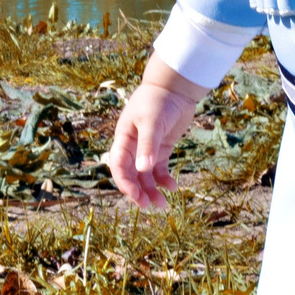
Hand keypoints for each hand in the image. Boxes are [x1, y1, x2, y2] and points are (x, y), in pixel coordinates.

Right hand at [105, 57, 207, 210]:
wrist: (175, 88)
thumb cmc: (157, 100)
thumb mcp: (151, 122)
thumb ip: (148, 146)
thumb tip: (143, 170)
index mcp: (124, 139)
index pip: (118, 166)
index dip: (124, 183)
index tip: (136, 196)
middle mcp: (133, 147)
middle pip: (131, 175)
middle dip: (138, 192)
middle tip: (150, 206)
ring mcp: (147, 149)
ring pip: (145, 175)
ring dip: (152, 190)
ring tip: (162, 204)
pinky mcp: (162, 148)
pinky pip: (159, 169)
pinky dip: (164, 180)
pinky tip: (173, 188)